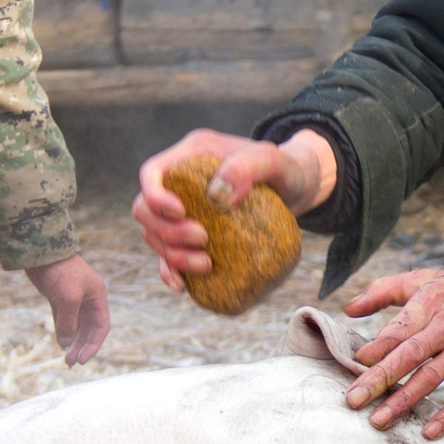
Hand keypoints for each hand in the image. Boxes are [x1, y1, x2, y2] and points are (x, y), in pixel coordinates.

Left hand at [24, 254, 109, 365]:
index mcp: (97, 297)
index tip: (82, 359)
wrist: (41, 251)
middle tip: (71, 363)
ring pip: (76, 326)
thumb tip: (66, 343)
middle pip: (89, 329)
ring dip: (72, 342)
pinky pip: (64, 319)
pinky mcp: (58, 297)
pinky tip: (60, 342)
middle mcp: (88, 300)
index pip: (101, 327)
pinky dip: (63, 331)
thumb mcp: (67, 298)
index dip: (93, 345)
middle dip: (82, 347)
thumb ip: (68, 322)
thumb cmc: (60, 271)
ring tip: (66, 358)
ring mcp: (73, 299)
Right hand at [132, 127, 336, 291]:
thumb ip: (247, 167)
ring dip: (172, 255)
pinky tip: (182, 286)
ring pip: (154, 236)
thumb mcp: (274, 160)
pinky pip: (168, 256)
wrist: (298, 186)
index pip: (151, 173)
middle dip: (166, 231)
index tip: (180, 212)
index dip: (155, 196)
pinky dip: (170, 271)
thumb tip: (216, 195)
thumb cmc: (286, 169)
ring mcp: (185, 212)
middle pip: (145, 211)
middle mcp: (180, 184)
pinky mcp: (194, 236)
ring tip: (207, 264)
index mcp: (190, 157)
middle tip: (202, 239)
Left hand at [343, 254, 443, 438]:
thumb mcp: (430, 280)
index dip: (373, 349)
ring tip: (378, 421)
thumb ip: (386, 291)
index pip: (396, 330)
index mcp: (430, 301)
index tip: (352, 365)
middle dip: (377, 380)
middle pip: (406, 356)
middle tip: (351, 401)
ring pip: (430, 378)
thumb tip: (348, 309)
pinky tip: (428, 432)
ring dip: (403, 402)